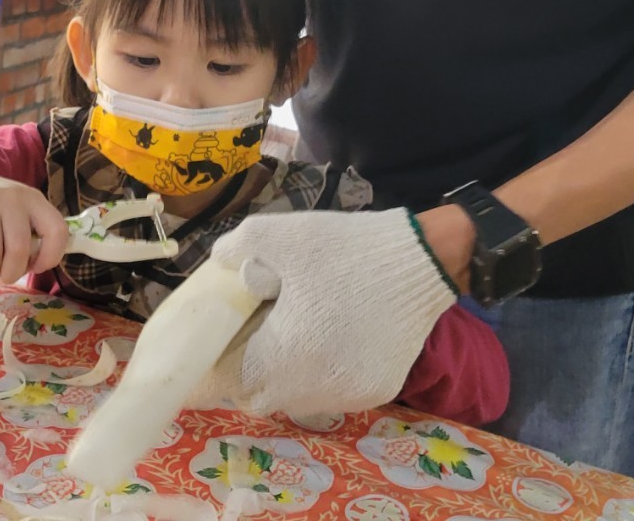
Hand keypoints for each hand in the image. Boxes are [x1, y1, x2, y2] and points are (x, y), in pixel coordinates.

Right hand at [0, 165, 68, 282]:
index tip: (36, 266)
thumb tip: (39, 264)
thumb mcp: (20, 211)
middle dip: (11, 272)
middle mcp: (11, 197)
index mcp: (33, 199)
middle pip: (19, 249)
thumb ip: (32, 234)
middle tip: (3, 273)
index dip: (51, 257)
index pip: (57, 230)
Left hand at [188, 208, 456, 416]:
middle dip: (248, 372)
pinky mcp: (378, 391)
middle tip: (249, 334)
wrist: (421, 259)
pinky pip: (333, 392)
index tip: (212, 347)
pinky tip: (330, 337)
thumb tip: (217, 264)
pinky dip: (321, 373)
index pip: (231, 384)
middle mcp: (316, 389)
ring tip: (292, 332)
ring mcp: (350, 395)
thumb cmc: (345, 249)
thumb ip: (235, 250)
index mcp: (285, 357)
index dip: (214, 368)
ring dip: (285, 375)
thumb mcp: (281, 235)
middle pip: (261, 396)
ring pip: (298, 398)